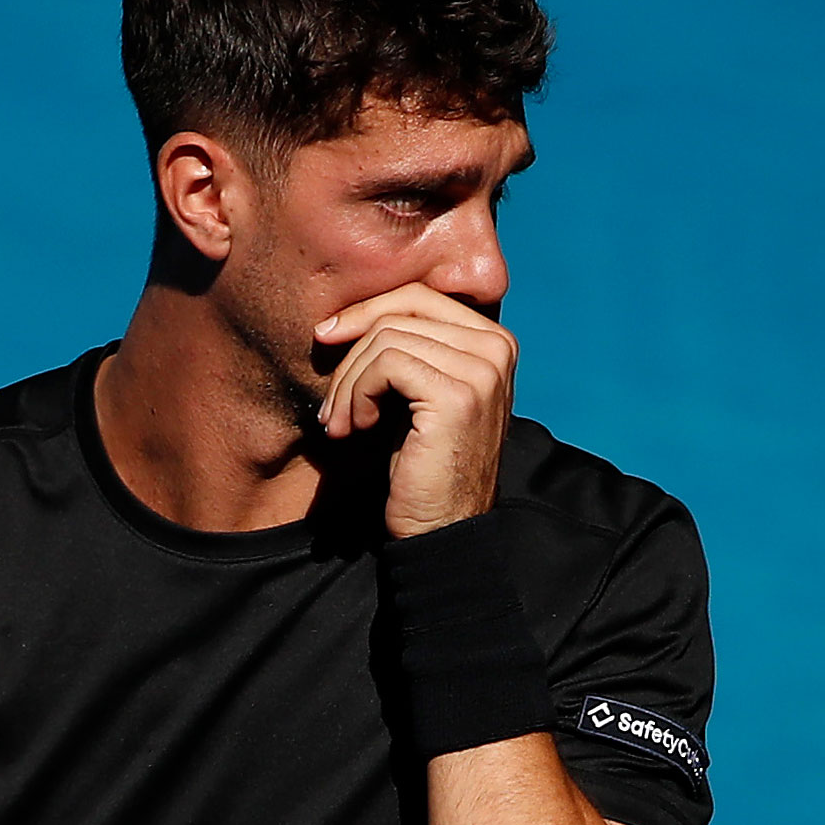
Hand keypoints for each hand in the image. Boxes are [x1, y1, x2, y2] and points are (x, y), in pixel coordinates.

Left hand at [316, 285, 518, 538]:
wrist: (443, 528)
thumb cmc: (423, 464)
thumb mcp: (417, 393)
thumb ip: (409, 346)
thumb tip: (349, 313)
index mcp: (494, 341)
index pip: (419, 296)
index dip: (365, 311)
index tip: (326, 337)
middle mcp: (498, 348)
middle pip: (400, 312)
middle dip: (351, 351)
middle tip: (328, 398)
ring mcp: (483, 370)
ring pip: (386, 338)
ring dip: (348, 383)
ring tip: (339, 423)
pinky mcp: (459, 394)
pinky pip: (387, 364)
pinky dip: (358, 395)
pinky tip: (356, 427)